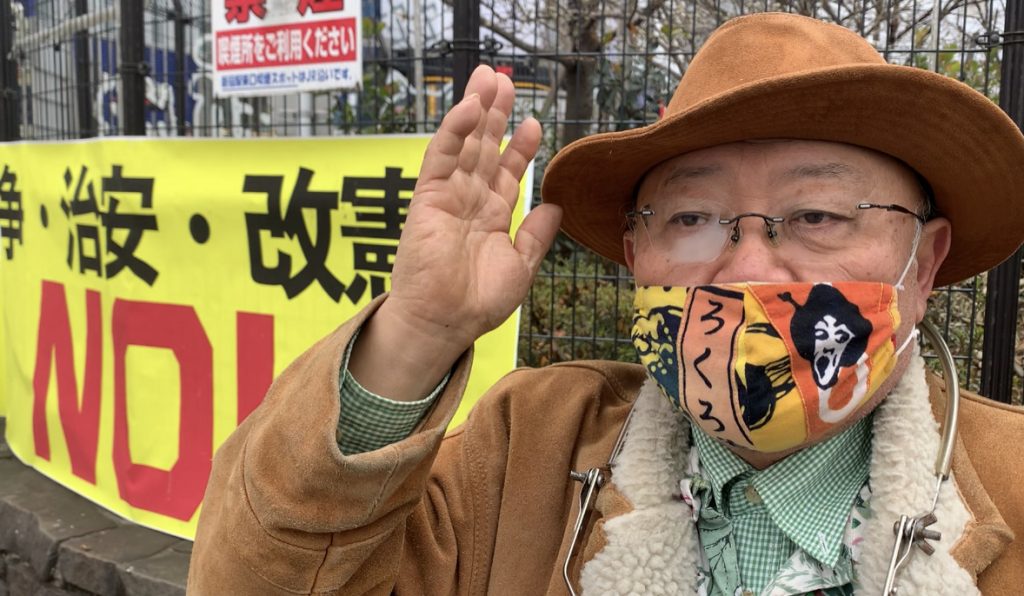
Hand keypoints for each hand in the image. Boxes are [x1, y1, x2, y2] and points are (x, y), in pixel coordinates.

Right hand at [349, 65, 561, 399]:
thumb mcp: (520, 266)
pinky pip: (440, 157)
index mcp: (490, 217)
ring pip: (464, 144)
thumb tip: (555, 206)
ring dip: (476, 110)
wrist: (446, 322)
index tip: (534, 122)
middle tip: (505, 81)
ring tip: (489, 79)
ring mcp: (447, 197)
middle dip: (496, 115)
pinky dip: (453, 131)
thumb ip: (536, 235)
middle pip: (484, 148)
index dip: (519, 146)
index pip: (505, 172)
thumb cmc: (478, 303)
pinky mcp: (427, 197)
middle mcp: (469, 201)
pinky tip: (468, 107)